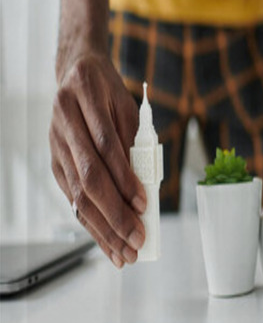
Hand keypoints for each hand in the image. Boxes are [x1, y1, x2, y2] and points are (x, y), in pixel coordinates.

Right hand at [49, 52, 146, 267]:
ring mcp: (55, 144)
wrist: (75, 70)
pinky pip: (72, 197)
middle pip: (89, 176)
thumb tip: (148, 189)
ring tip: (123, 252)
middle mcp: (64, 121)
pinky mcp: (54, 162)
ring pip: (77, 193)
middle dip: (115, 213)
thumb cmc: (109, 91)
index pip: (106, 147)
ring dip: (102, 226)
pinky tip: (106, 240)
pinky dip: (91, 221)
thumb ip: (136, 142)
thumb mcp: (128, 107)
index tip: (144, 205)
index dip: (125, 179)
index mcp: (85, 97)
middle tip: (137, 240)